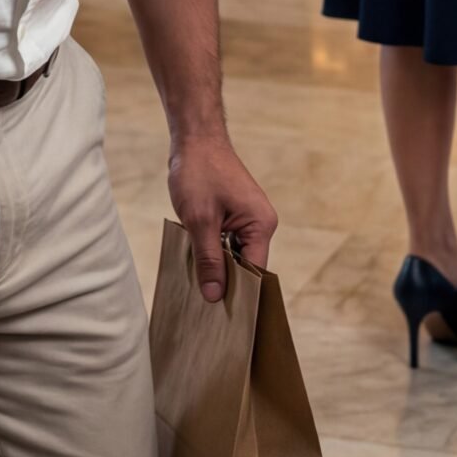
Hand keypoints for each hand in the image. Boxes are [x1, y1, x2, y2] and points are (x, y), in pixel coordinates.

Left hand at [168, 131, 278, 300]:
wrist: (194, 138)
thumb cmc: (199, 172)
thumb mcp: (199, 220)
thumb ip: (209, 260)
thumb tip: (216, 297)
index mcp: (261, 224)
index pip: (254, 272)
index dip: (238, 294)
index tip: (221, 317)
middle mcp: (260, 223)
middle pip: (245, 267)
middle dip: (225, 282)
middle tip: (202, 306)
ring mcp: (247, 219)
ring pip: (233, 256)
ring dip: (215, 266)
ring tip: (196, 287)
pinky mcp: (234, 215)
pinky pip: (226, 244)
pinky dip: (211, 252)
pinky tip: (194, 263)